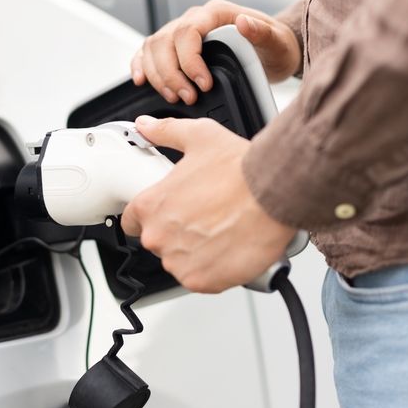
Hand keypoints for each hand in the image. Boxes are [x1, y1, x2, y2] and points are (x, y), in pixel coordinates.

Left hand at [121, 116, 296, 292]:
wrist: (275, 193)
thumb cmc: (240, 169)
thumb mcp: (199, 136)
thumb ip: (166, 131)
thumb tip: (147, 127)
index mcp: (150, 206)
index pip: (132, 221)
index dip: (153, 215)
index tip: (170, 213)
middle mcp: (158, 237)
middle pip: (158, 242)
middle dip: (178, 233)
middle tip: (205, 218)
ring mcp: (179, 262)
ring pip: (179, 261)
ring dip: (195, 252)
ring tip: (220, 232)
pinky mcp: (202, 281)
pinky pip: (200, 279)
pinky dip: (213, 269)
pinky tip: (228, 248)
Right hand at [130, 0, 300, 105]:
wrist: (273, 51)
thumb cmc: (275, 46)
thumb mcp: (277, 41)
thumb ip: (261, 32)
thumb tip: (244, 23)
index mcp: (215, 13)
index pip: (188, 32)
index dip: (189, 61)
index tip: (203, 84)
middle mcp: (195, 19)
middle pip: (164, 41)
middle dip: (172, 74)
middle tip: (189, 97)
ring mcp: (181, 31)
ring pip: (153, 47)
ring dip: (158, 75)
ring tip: (175, 96)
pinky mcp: (175, 47)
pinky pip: (148, 51)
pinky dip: (141, 65)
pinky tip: (141, 80)